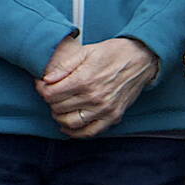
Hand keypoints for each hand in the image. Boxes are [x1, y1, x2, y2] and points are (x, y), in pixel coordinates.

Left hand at [36, 35, 159, 137]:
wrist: (142, 58)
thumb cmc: (114, 52)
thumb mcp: (87, 51)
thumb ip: (64, 66)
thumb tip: (45, 80)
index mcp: (84, 80)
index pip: (50, 94)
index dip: (42, 90)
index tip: (44, 85)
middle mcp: (94, 97)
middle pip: (58, 108)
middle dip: (52, 101)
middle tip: (54, 93)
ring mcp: (104, 109)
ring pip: (70, 122)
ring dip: (60, 117)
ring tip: (61, 107)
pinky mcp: (114, 116)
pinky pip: (90, 132)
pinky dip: (76, 133)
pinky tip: (69, 126)